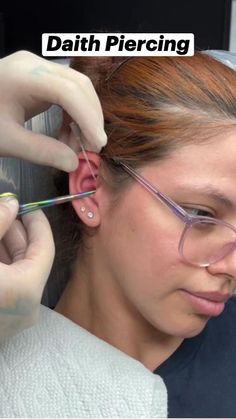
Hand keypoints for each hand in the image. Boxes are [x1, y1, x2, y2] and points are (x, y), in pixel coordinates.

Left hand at [0, 50, 106, 171]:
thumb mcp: (7, 140)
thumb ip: (42, 152)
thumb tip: (74, 163)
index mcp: (24, 75)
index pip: (68, 91)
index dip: (87, 117)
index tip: (97, 144)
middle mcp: (34, 64)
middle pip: (78, 86)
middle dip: (90, 118)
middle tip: (92, 148)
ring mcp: (37, 68)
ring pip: (76, 89)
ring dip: (83, 118)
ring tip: (75, 146)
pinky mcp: (39, 78)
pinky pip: (66, 94)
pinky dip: (72, 116)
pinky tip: (66, 136)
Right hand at [0, 196, 54, 339]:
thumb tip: (11, 203)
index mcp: (27, 289)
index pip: (45, 247)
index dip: (37, 223)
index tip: (27, 206)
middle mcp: (28, 306)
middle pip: (30, 259)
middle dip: (16, 232)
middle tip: (3, 211)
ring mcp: (15, 317)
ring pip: (18, 272)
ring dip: (5, 247)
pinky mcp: (3, 321)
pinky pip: (9, 285)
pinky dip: (1, 265)